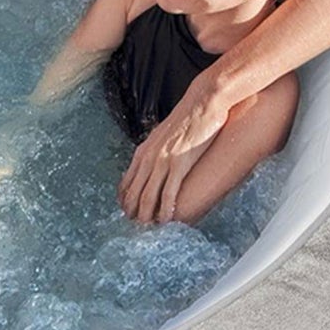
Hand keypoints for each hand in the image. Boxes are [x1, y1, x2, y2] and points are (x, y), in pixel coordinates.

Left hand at [118, 71, 228, 223]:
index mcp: (143, 150)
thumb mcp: (165, 135)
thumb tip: (158, 163)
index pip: (126, 182)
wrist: (205, 101)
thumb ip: (158, 150)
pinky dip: (166, 209)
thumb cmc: (189, 118)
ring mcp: (163, 160)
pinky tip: (167, 220)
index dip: (125, 201)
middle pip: (133, 193)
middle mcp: (149, 157)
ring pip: (148, 196)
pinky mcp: (180, 163)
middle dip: (132, 213)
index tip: (127, 214)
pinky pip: (169, 193)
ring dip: (146, 216)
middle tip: (136, 229)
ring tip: (148, 229)